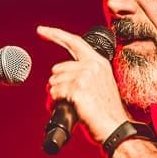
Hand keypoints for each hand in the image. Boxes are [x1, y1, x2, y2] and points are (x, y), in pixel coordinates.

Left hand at [37, 24, 127, 145]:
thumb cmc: (105, 111)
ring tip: (74, 104)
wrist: (115, 126)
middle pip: (57, 69)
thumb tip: (58, 73)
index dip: (55, 35)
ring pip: (54, 82)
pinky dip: (58, 102)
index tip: (41, 30)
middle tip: (72, 98)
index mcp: (97, 62)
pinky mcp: (77, 88)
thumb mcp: (98, 84)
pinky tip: (71, 106)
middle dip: (58, 84)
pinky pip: (55, 93)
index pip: (74, 42)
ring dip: (59, 95)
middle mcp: (91, 65)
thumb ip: (83, 73)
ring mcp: (85, 76)